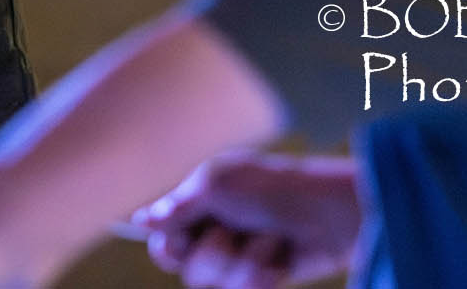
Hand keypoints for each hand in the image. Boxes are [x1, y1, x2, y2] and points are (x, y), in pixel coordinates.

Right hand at [132, 151, 360, 288]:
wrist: (327, 211)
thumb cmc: (270, 188)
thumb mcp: (216, 186)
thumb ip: (177, 207)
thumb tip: (138, 220)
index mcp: (201, 203)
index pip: (164, 238)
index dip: (169, 245)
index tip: (179, 240)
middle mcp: (217, 230)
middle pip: (185, 267)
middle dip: (209, 254)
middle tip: (228, 234)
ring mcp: (240, 256)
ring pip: (214, 281)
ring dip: (241, 261)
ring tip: (267, 240)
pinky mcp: (263, 277)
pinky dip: (262, 272)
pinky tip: (281, 257)